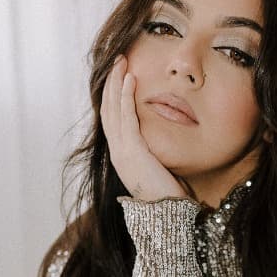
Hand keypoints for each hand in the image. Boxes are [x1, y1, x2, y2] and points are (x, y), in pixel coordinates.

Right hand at [101, 56, 187, 201]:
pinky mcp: (132, 151)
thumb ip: (154, 154)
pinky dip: (126, 96)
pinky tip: (131, 79)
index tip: (120, 75)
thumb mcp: (158, 170)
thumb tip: (161, 143)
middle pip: (108, 110)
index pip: (112, 119)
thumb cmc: (168, 197)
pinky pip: (126, 118)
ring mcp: (122, 152)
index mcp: (121, 156)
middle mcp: (117, 153)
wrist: (168, 216)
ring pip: (113, 110)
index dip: (114, 96)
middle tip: (118, 59)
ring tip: (122, 61)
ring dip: (117, 83)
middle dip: (112, 83)